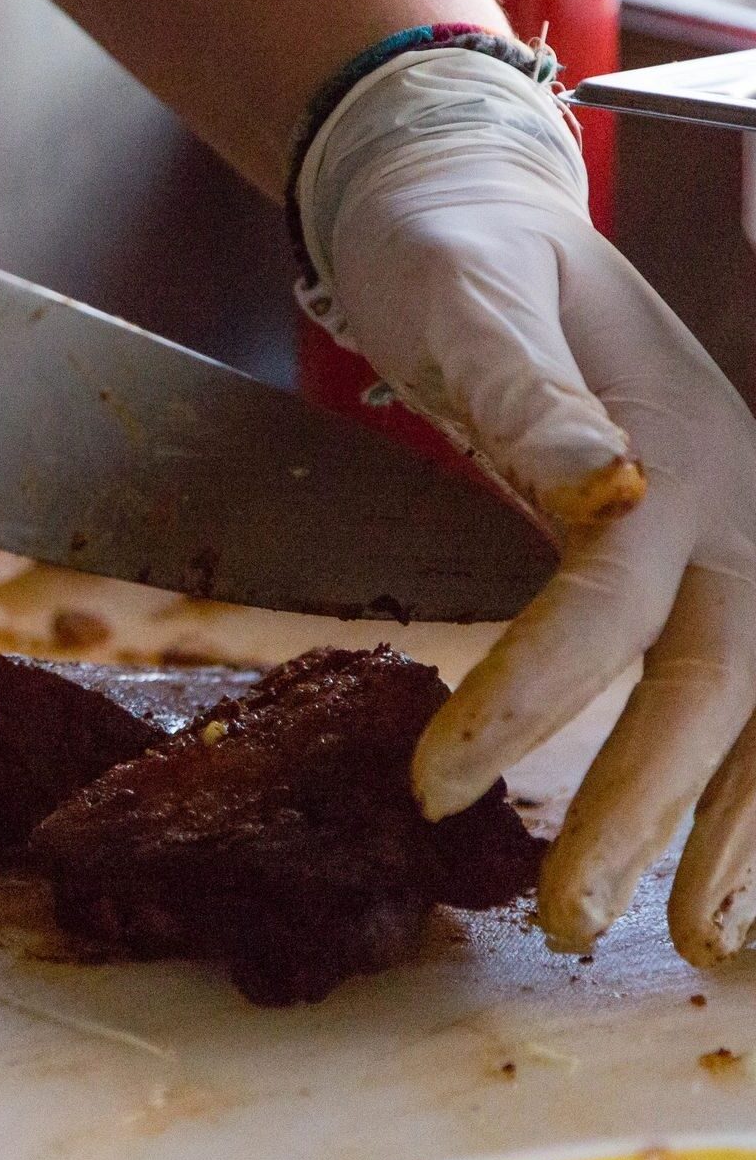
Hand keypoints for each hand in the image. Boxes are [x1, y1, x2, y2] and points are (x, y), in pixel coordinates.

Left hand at [299, 47, 755, 964]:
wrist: (476, 215)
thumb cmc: (455, 255)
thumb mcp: (468, 299)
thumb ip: (523, 392)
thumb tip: (595, 487)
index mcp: (669, 445)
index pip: (607, 594)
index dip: (528, 694)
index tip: (434, 782)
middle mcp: (726, 502)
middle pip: (710, 675)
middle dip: (648, 804)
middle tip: (572, 920)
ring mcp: (724, 533)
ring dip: (736, 826)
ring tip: (694, 944)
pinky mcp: (690, 557)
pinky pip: (738, 679)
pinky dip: (741, 779)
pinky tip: (720, 866)